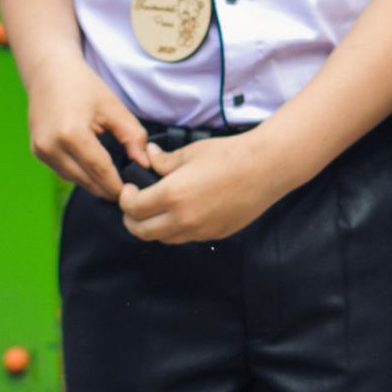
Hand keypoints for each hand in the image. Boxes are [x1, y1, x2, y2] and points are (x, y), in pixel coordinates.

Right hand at [26, 68, 149, 201]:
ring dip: (94, 183)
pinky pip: (63, 172)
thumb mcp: (114, 108)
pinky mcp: (37, 152)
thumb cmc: (83, 86)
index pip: (100, 171)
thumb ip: (133, 136)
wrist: (49, 72)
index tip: (135, 193)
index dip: (118, 186)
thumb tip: (144, 163)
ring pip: (75, 180)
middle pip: (86, 180)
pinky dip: (80, 173)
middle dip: (108, 188)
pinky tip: (94, 169)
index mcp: (71, 134)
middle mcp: (51, 146)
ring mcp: (41, 150)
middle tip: (129, 191)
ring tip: (114, 180)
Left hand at [119, 135, 277, 248]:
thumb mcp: (191, 152)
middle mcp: (183, 218)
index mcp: (172, 195)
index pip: (133, 208)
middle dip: (131, 219)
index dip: (124, 199)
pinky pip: (186, 237)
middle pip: (142, 231)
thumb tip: (148, 156)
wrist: (266, 168)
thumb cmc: (230, 155)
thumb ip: (164, 160)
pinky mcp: (215, 234)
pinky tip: (182, 211)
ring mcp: (200, 230)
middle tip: (133, 205)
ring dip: (153, 227)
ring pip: (163, 238)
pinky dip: (176, 229)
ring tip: (156, 209)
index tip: (128, 190)